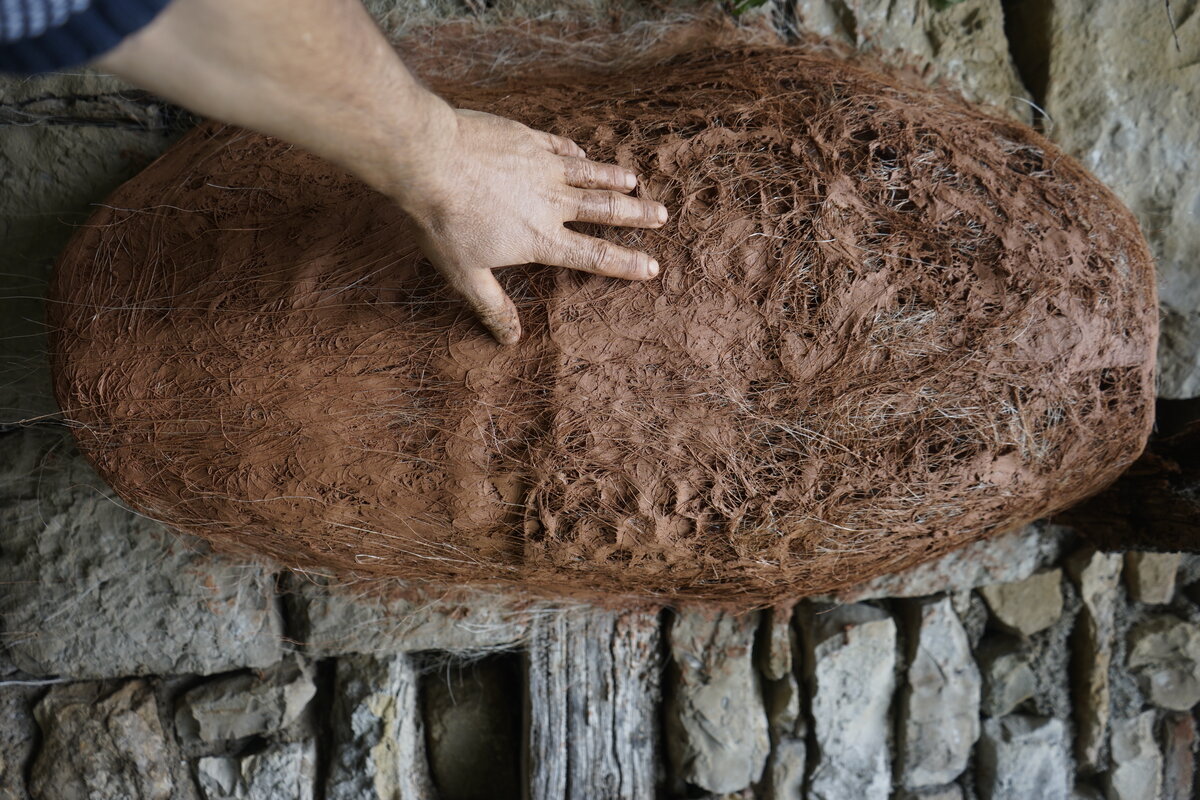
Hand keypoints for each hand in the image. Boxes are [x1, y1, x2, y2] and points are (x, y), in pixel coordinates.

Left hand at [391, 106, 668, 343]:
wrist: (429, 159)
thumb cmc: (443, 220)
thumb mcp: (464, 275)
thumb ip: (493, 306)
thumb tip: (511, 340)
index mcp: (541, 238)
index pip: (593, 255)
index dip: (625, 263)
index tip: (651, 266)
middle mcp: (551, 201)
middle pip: (604, 209)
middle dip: (636, 215)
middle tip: (661, 215)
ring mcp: (542, 166)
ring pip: (589, 174)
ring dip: (614, 179)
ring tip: (634, 182)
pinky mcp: (527, 139)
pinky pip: (560, 146)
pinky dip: (577, 153)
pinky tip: (583, 153)